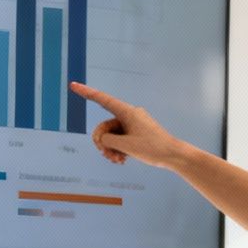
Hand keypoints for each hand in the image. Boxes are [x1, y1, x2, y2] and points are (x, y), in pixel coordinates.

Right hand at [70, 82, 188, 168]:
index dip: (86, 93)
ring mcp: (133, 124)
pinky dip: (118, 149)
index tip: (73, 86)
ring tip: (117, 161)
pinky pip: (120, 139)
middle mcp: (129, 115)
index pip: (102, 100)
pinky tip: (122, 161)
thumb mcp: (125, 146)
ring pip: (112, 136)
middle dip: (103, 142)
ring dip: (111, 149)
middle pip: (105, 126)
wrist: (173, 156)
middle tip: (107, 156)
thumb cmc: (152, 148)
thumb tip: (104, 140)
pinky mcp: (137, 134)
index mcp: (127, 112)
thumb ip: (108, 141)